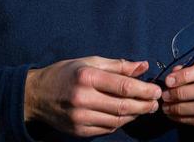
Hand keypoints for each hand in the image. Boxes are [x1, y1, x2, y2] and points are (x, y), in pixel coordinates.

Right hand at [24, 57, 161, 136]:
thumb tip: (143, 66)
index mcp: (87, 77)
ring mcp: (80, 118)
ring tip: (145, 108)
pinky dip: (120, 122)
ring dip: (134, 115)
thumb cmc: (66, 74)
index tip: (156, 90)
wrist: (36, 95)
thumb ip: (118, 66)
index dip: (144, 90)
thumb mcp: (90, 62)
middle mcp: (83, 99)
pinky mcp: (79, 130)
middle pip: (123, 106)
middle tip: (155, 103)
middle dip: (144, 105)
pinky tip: (127, 115)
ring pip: (117, 120)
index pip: (123, 87)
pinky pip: (106, 129)